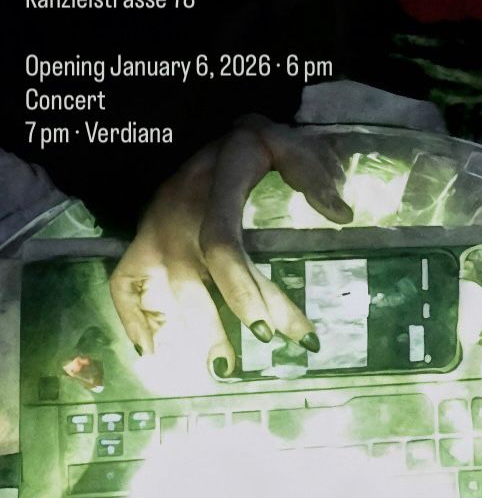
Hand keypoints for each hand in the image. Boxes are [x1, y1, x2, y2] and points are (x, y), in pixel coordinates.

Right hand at [110, 117, 351, 371]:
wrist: (220, 127)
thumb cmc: (260, 146)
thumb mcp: (290, 145)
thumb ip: (314, 174)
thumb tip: (342, 216)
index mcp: (214, 187)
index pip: (221, 242)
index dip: (241, 288)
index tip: (269, 332)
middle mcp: (177, 207)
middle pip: (189, 276)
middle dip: (211, 326)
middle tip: (236, 369)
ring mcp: (154, 225)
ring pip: (162, 286)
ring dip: (184, 330)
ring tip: (215, 370)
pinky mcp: (141, 238)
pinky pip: (123, 282)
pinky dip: (132, 317)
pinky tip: (153, 351)